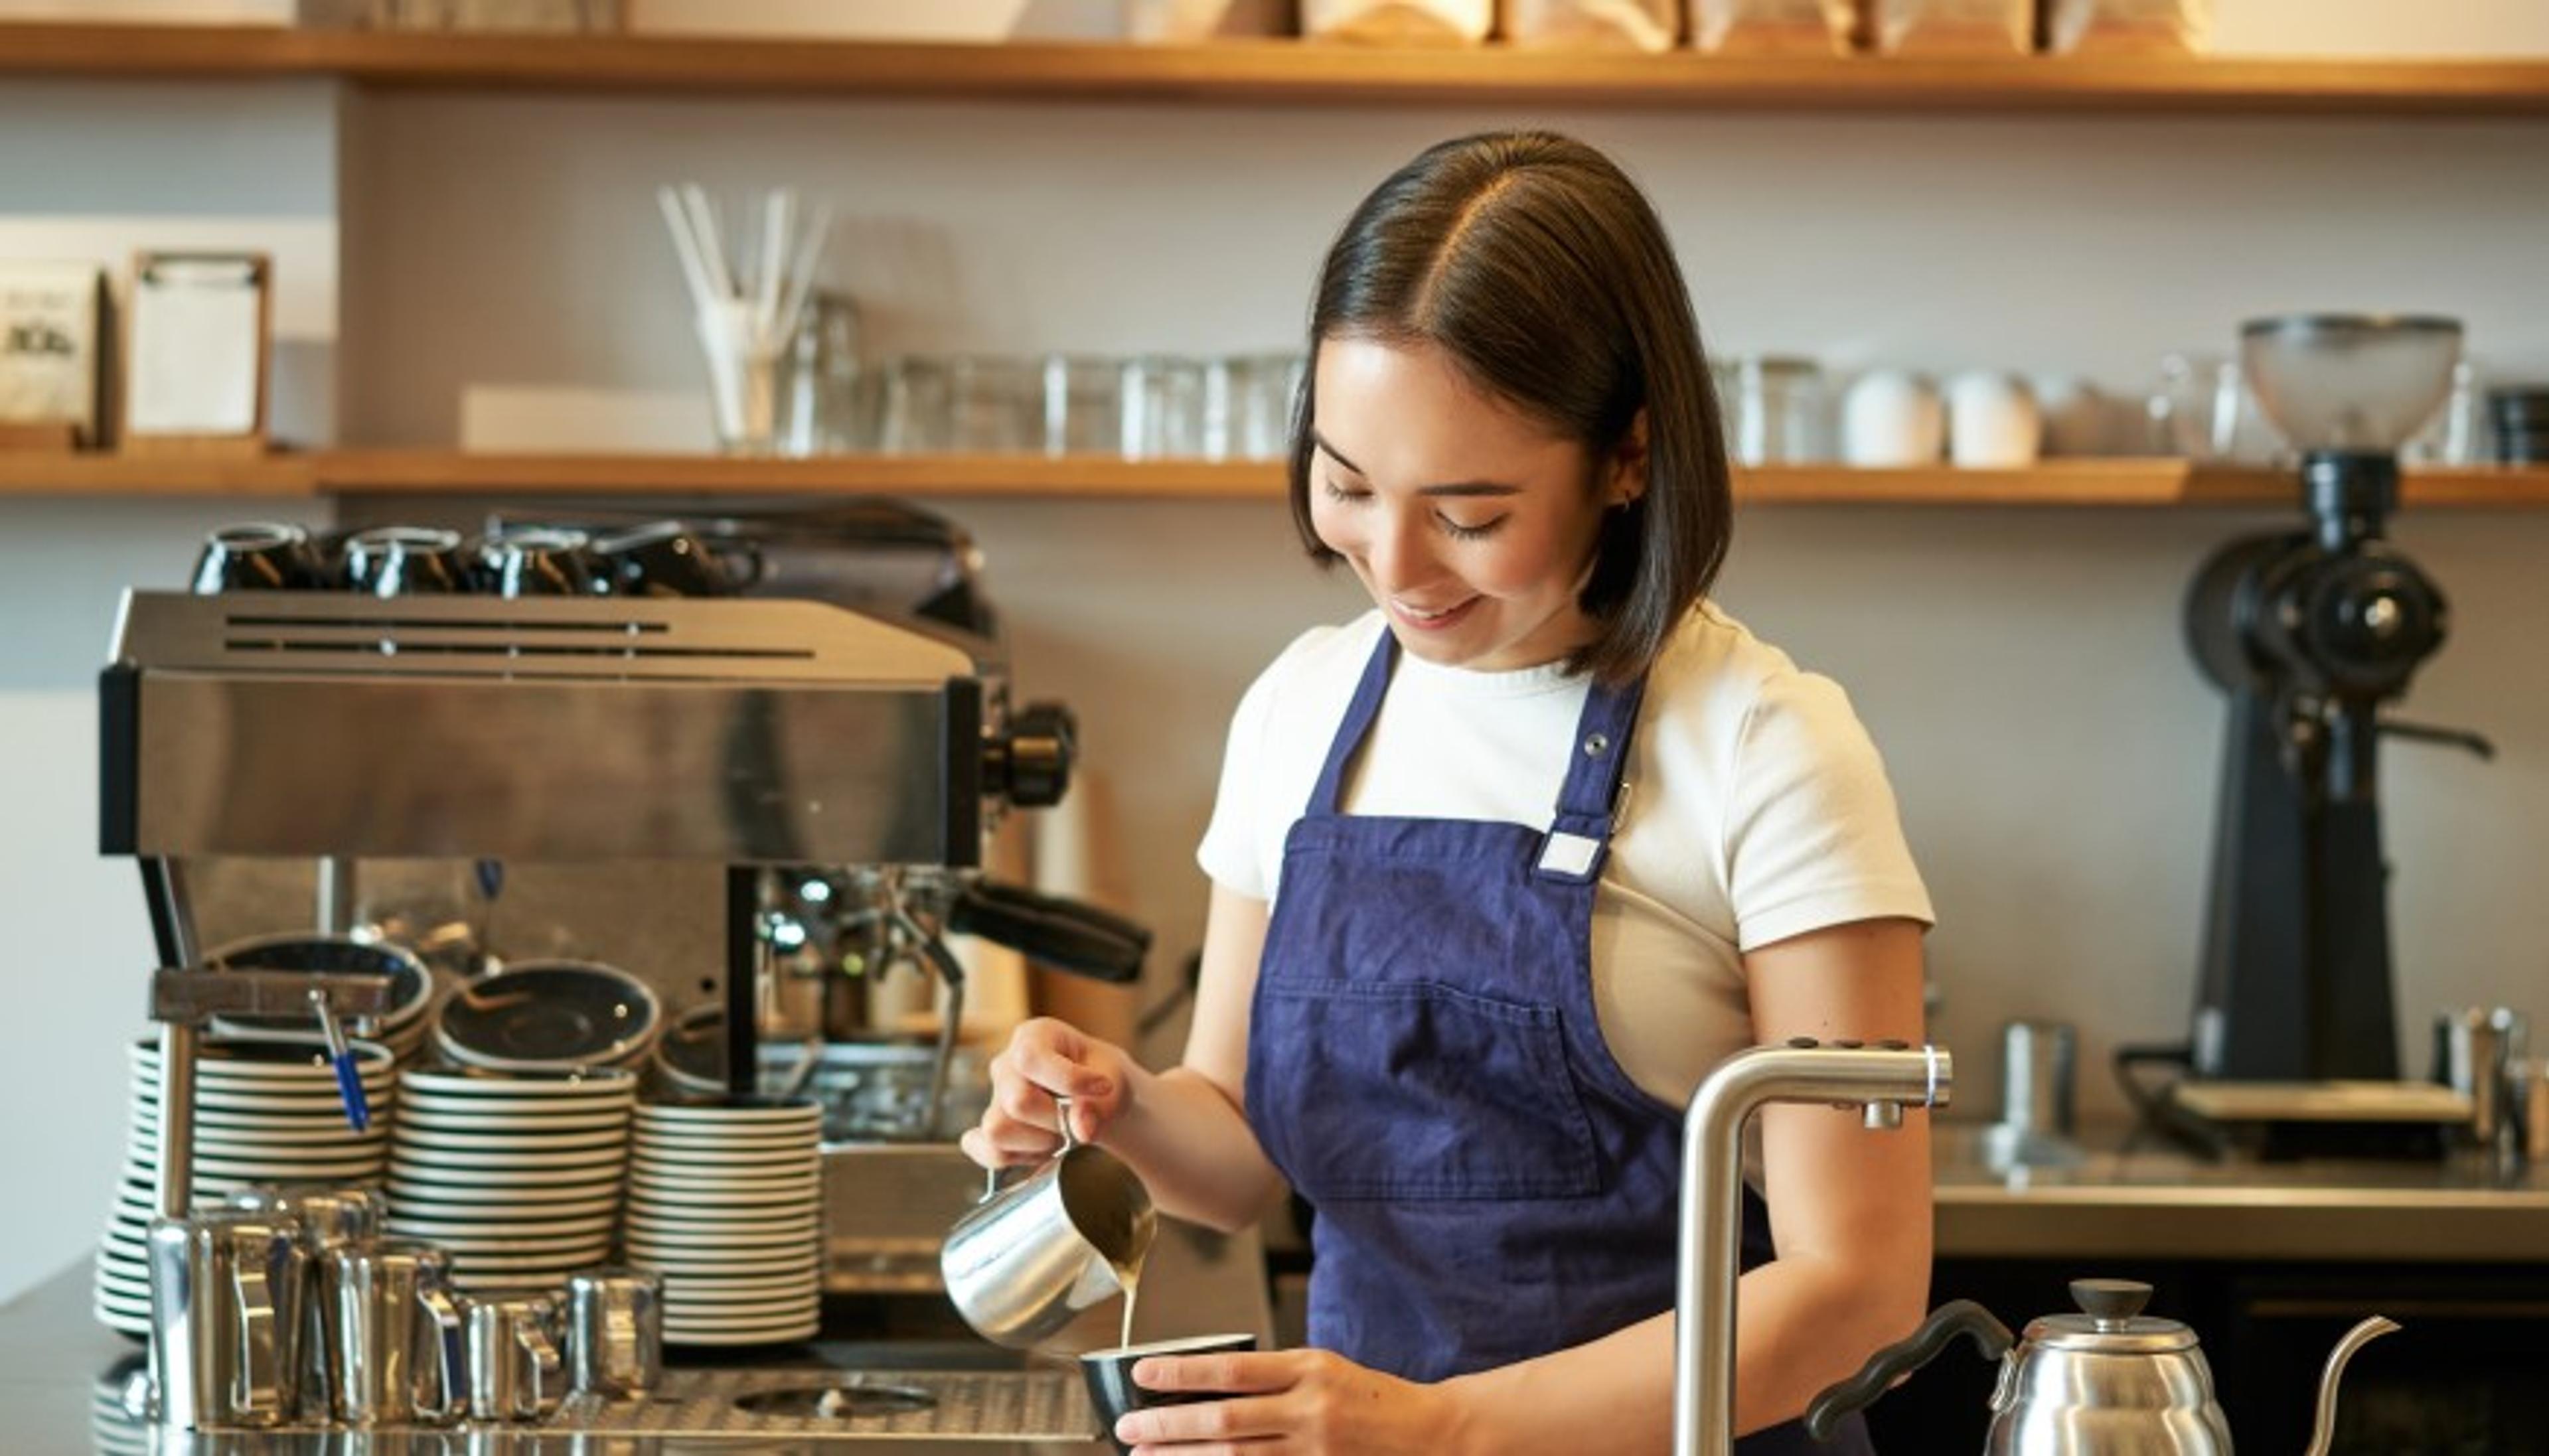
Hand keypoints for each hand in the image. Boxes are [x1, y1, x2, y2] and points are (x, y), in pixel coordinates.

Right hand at [958, 1016, 1136, 1169]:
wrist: (1100, 1098)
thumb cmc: (1104, 1077)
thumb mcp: (1117, 1081)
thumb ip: (1101, 1104)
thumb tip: (1081, 1128)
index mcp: (1034, 1036)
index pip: (1030, 1058)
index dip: (1067, 1079)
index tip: (1104, 1087)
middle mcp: (1006, 1065)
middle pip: (1018, 1101)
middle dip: (1056, 1120)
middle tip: (1079, 1119)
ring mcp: (994, 1098)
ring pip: (998, 1130)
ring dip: (1037, 1142)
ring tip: (1060, 1134)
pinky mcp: (991, 1130)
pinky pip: (989, 1152)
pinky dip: (1018, 1158)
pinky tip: (1042, 1149)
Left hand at [1113, 1348, 1467, 1455]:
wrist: (1431, 1434)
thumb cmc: (1373, 1398)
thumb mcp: (1325, 1367)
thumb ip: (1275, 1378)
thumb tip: (1211, 1386)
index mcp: (1310, 1368)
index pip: (1233, 1369)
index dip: (1183, 1373)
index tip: (1143, 1373)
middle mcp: (1310, 1409)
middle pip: (1225, 1419)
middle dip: (1169, 1426)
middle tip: (1127, 1429)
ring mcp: (1315, 1449)